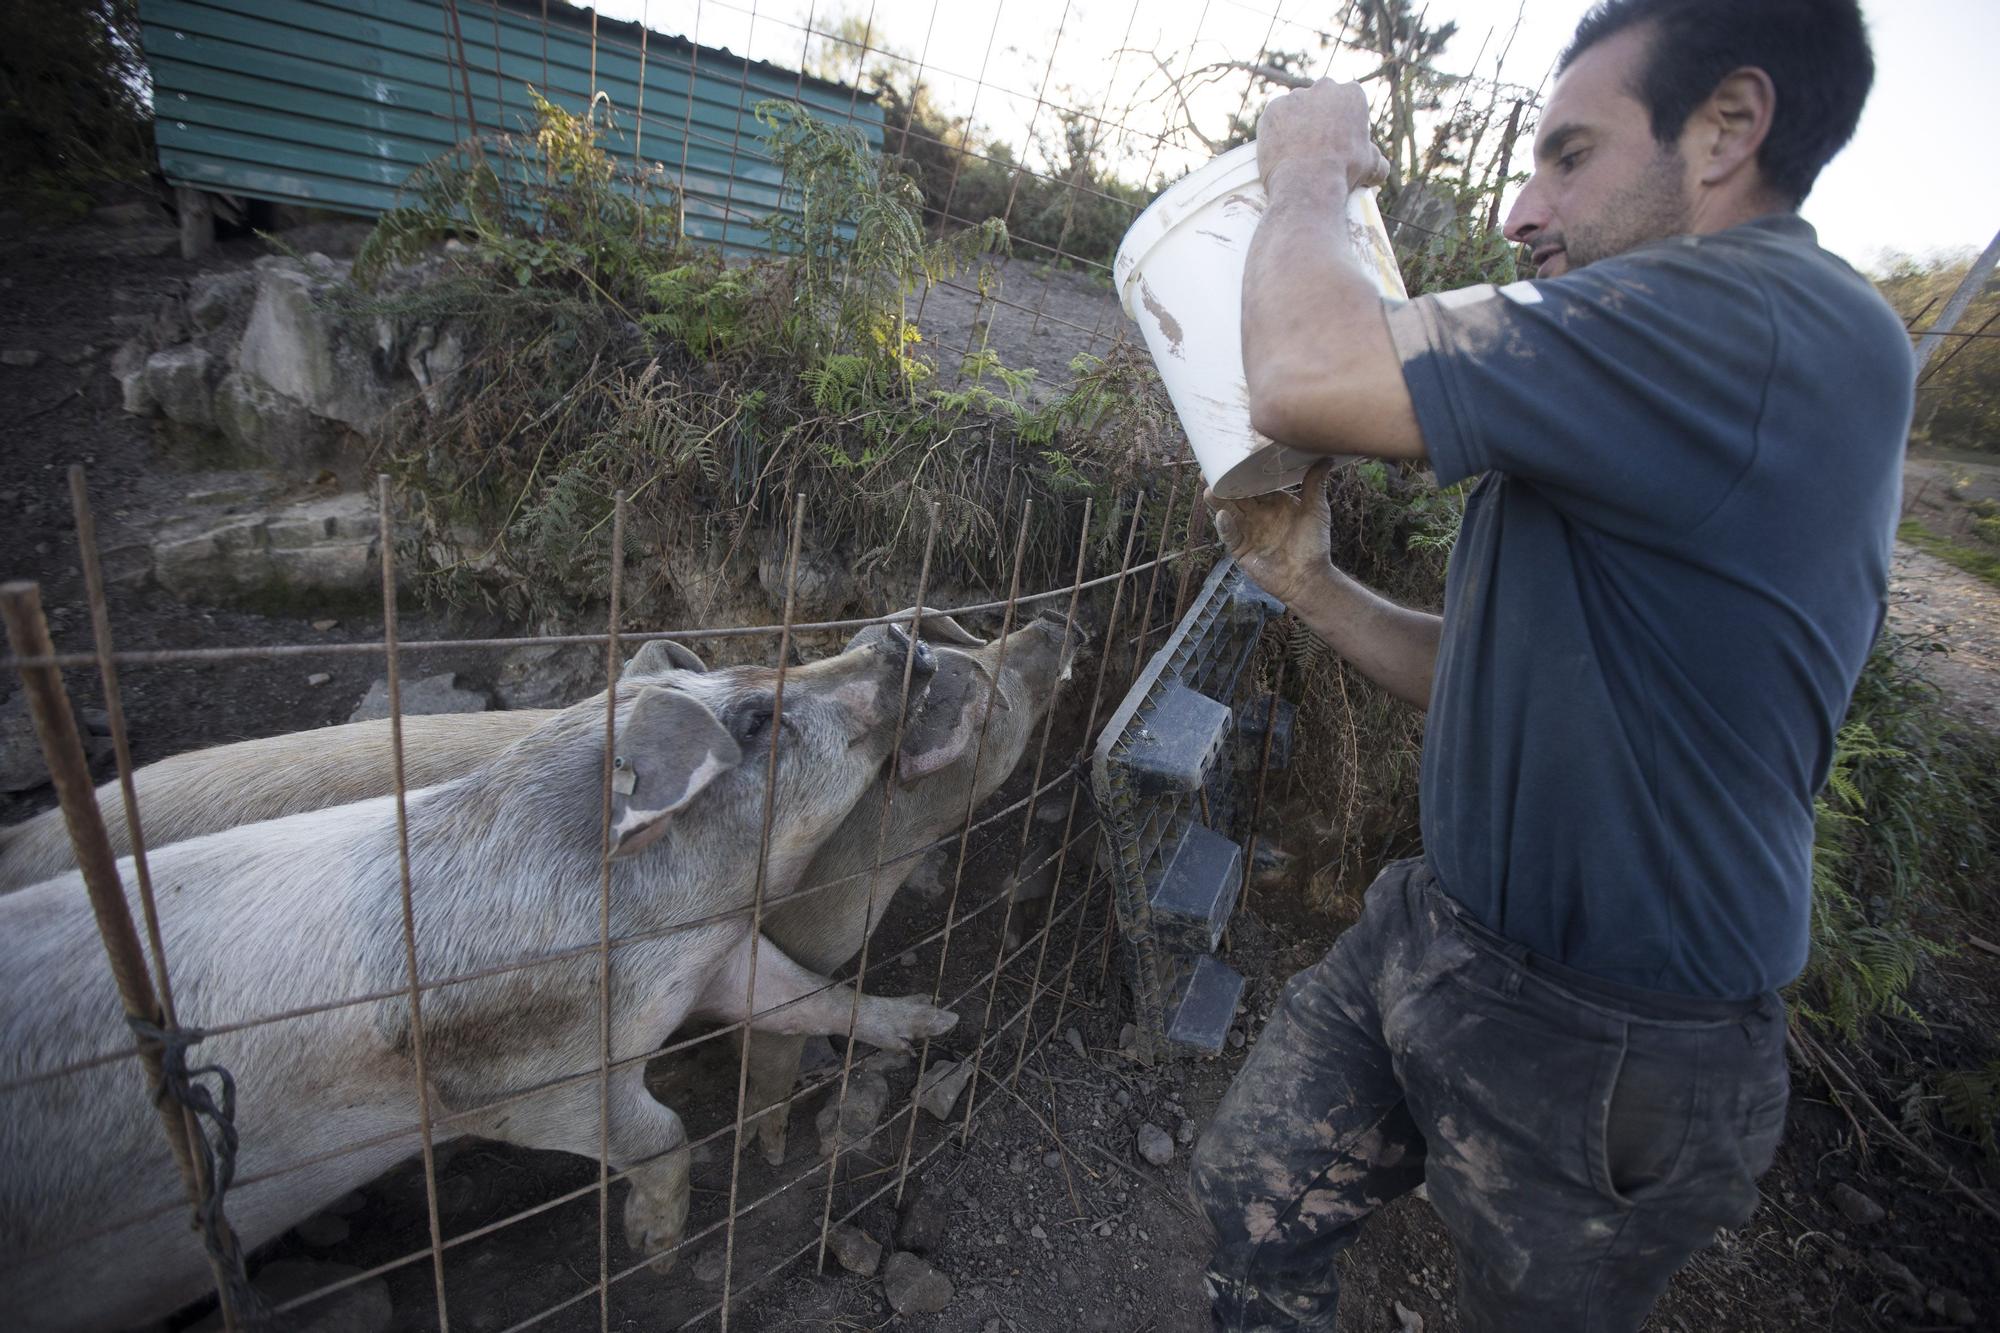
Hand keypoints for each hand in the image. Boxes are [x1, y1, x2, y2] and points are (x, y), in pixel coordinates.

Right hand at [1209, 460, 1337, 606]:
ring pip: (1228, 512)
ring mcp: (1247, 531)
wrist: (1309, 577)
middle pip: (1235, 495)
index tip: (1231, 456)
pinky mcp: (1241, 549)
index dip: (1242, 471)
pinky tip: (1222, 515)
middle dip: (1221, 484)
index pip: (1254, 483)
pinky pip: (1230, 535)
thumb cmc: (1314, 544)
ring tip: (1209, 490)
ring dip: (1217, 502)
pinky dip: (1225, 526)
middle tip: (1208, 470)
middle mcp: (1257, 514)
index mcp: (1272, 502)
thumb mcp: (1316, 510)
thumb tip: (1326, 458)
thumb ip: (1315, 484)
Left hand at [1254, 79, 1390, 196]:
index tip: (1337, 139)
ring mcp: (1296, 96)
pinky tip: (1279, 148)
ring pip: (1295, 107)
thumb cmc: (1342, 173)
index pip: (1347, 102)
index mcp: (1352, 94)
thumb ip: (1377, 161)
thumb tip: (1380, 166)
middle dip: (1318, 116)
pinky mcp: (1273, 108)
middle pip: (1320, 99)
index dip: (1342, 121)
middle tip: (1315, 142)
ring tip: (1295, 149)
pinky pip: (1274, 118)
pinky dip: (1275, 131)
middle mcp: (1324, 87)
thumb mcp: (1371, 168)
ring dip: (1295, 122)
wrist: (1307, 182)